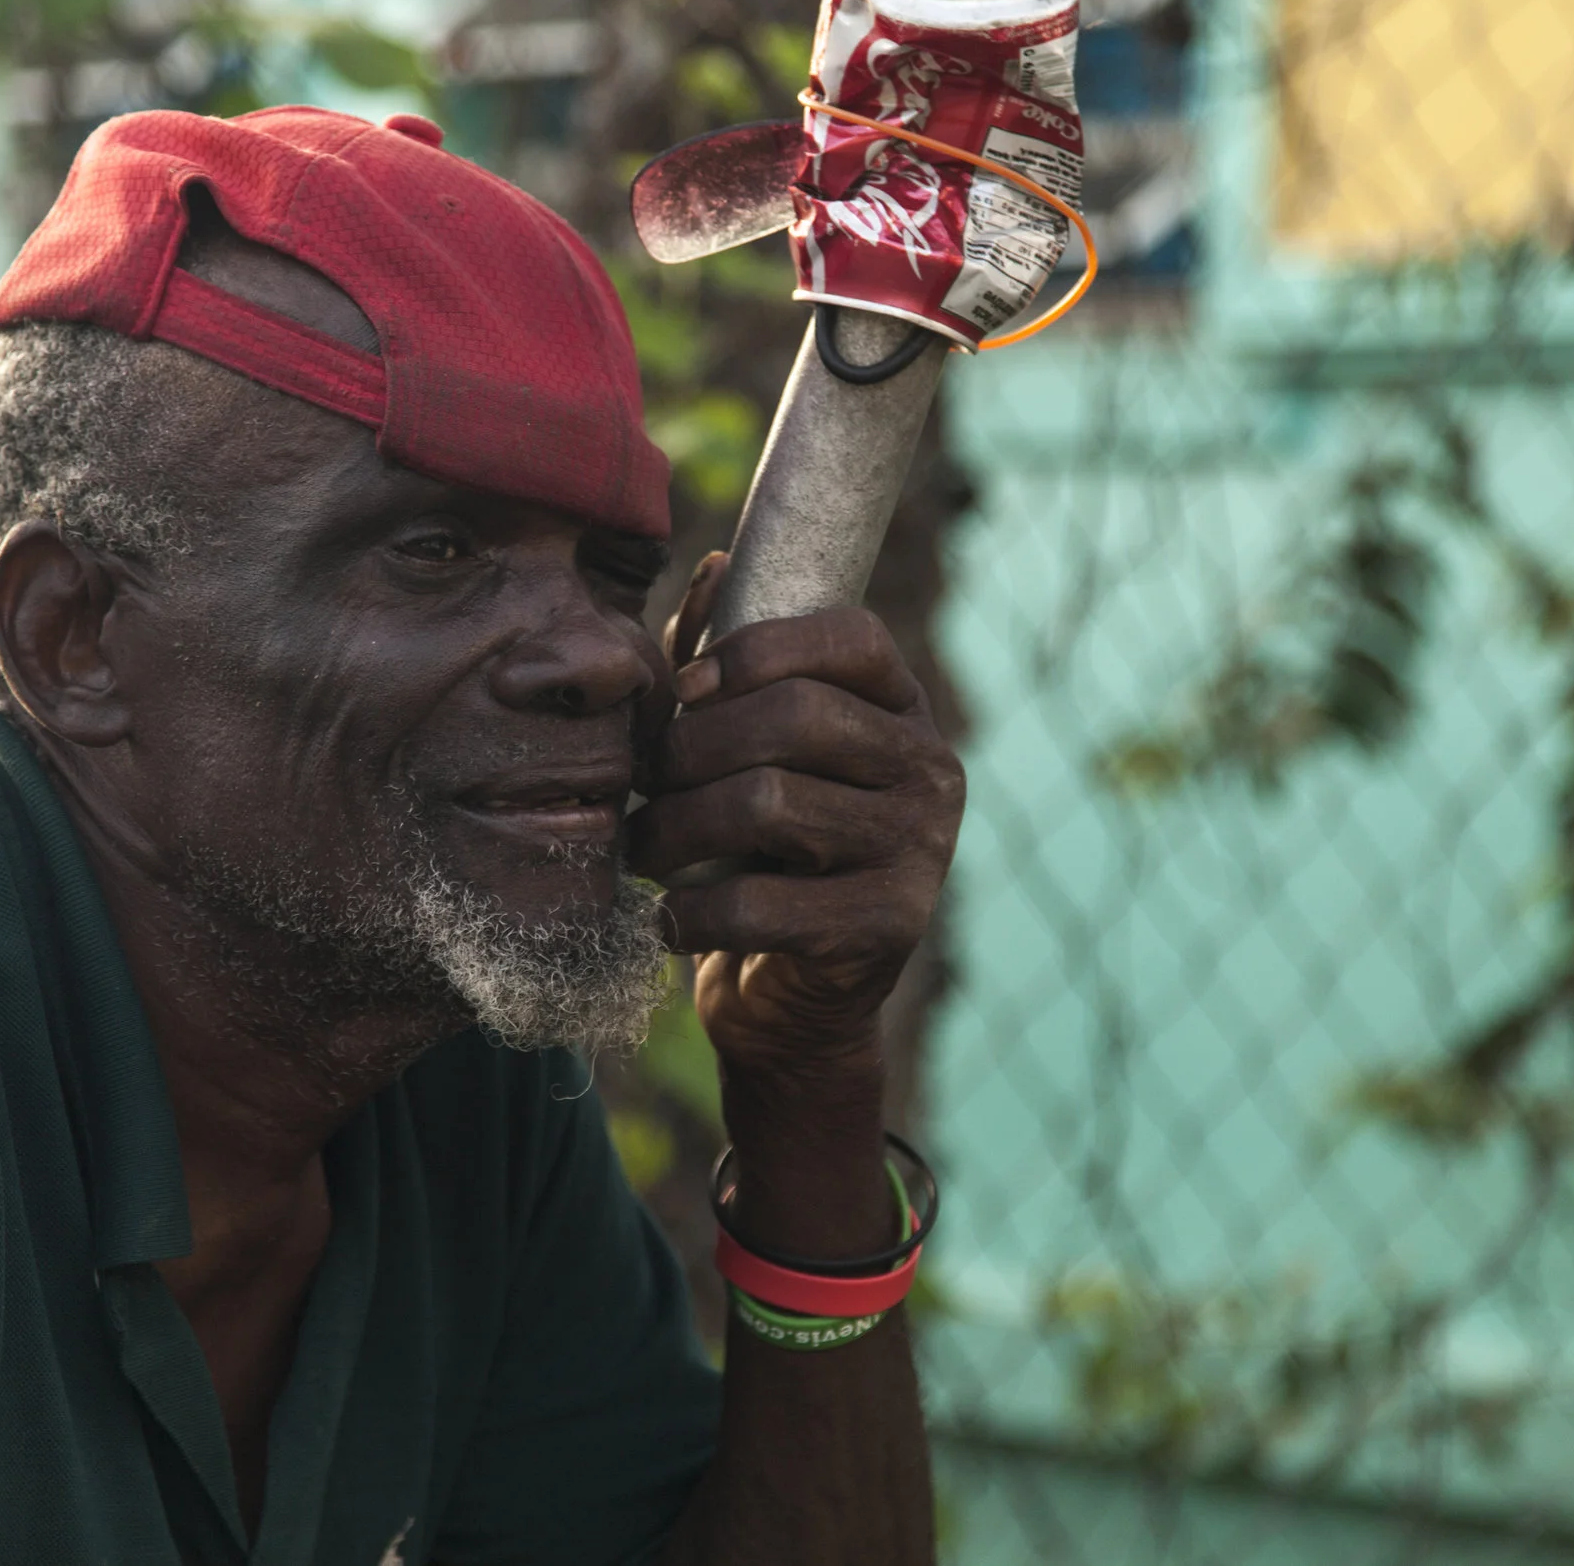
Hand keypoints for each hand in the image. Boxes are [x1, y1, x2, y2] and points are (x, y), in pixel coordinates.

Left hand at [629, 553, 964, 1079]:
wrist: (792, 1007)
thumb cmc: (759, 859)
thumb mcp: (744, 755)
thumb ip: (722, 668)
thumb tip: (708, 565)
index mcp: (904, 711)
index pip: (851, 637)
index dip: (756, 650)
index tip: (685, 691)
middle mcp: (931, 772)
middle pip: (797, 717)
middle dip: (691, 750)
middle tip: (642, 788)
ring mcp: (920, 853)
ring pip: (770, 804)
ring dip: (675, 829)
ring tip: (643, 850)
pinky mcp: (887, 930)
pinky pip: (760, 903)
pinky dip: (690, 914)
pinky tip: (669, 921)